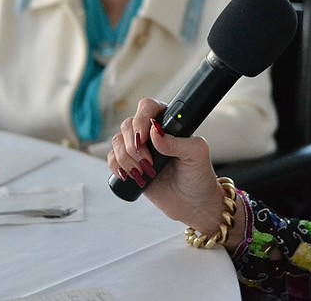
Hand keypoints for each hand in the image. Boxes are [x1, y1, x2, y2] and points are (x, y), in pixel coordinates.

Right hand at [107, 98, 238, 237]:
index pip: (148, 107)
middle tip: (148, 162)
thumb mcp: (196, 155)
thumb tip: (155, 132)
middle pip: (128, 124)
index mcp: (168, 123)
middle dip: (133, 145)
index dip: (141, 119)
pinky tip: (130, 175)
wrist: (192, 204)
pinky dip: (116, 166)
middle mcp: (151, 132)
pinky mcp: (130, 165)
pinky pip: (112, 158)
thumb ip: (178, 142)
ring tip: (145, 172)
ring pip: (117, 140)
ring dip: (126, 158)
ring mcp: (139, 149)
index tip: (145, 137)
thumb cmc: (198, 175)